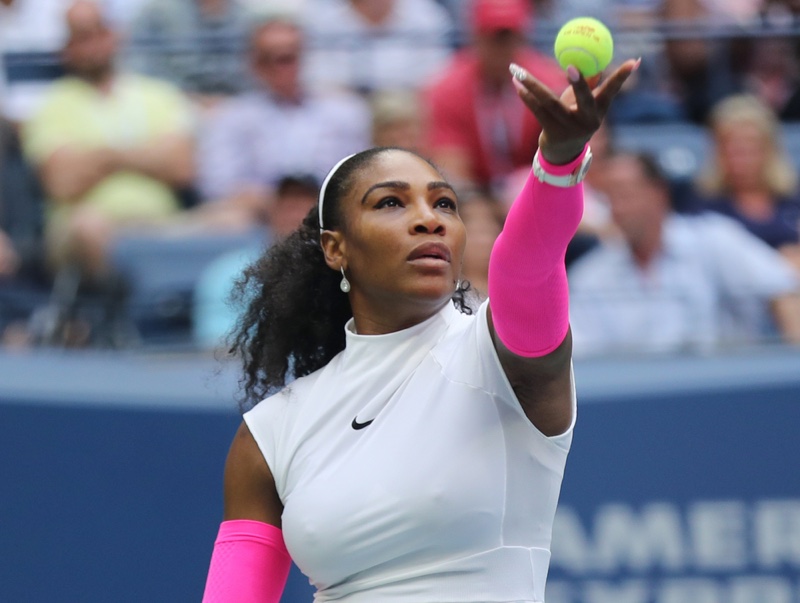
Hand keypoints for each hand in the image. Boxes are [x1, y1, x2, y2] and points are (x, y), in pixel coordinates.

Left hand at [510, 59, 638, 164]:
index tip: (633, 61)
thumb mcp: (585, 104)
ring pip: (550, 102)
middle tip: (571, 66)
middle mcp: (587, 121)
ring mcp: (570, 129)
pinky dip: (527, 96)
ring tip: (518, 71)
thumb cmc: (575, 119)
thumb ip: (589, 85)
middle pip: (583, 98)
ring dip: (533, 84)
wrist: (563, 152)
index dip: (622, 77)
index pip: (612, 90)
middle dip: (580, 82)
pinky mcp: (553, 134)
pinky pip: (538, 111)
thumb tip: (596, 63)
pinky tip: (517, 84)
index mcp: (599, 110)